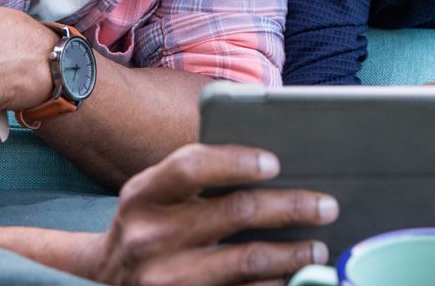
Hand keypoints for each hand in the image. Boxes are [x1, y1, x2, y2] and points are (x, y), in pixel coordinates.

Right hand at [75, 143, 337, 285]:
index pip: (193, 166)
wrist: (107, 280)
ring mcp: (165, 280)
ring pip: (248, 260)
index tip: (276, 163)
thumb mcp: (157, 194)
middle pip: (236, 212)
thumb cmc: (151, 223)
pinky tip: (295, 278)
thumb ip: (199, 176)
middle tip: (327, 205)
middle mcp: (149, 237)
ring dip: (294, 252)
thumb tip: (277, 164)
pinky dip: (275, 284)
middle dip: (292, 206)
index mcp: (143, 194)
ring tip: (318, 246)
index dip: (238, 161)